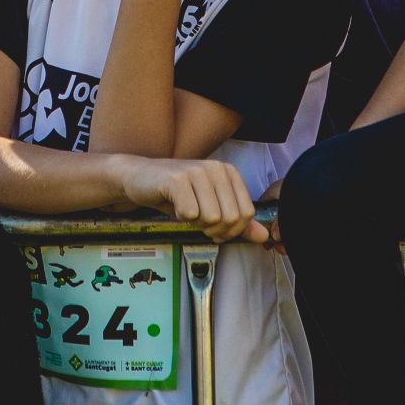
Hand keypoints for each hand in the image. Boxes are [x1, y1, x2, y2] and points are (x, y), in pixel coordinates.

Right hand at [116, 154, 263, 244]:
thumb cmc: (177, 194)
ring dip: (196, 223)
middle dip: (214, 230)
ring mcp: (197, 171)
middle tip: (198, 222)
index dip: (232, 231)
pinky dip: (180, 218)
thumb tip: (264, 236)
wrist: (140, 179)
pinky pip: (189, 214)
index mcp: (229, 172)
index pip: (246, 213)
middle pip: (231, 218)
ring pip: (211, 218)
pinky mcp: (177, 179)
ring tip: (185, 210)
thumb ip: (238, 222)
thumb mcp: (211, 207)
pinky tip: (173, 205)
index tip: (216, 230)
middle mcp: (217, 168)